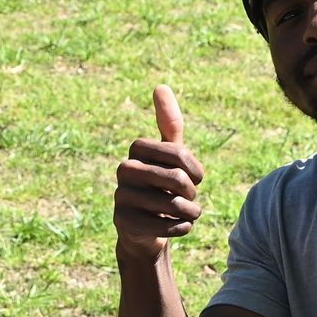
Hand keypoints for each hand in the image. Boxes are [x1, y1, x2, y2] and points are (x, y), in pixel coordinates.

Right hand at [113, 86, 205, 263]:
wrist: (143, 227)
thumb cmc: (160, 185)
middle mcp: (124, 169)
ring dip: (190, 214)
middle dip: (192, 195)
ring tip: (188, 215)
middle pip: (177, 180)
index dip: (196, 170)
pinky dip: (181, 229)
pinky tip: (176, 228)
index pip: (180, 154)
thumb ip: (169, 123)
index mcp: (137, 148)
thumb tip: (160, 86)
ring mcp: (121, 196)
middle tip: (189, 200)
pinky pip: (165, 226)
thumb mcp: (168, 155)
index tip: (194, 178)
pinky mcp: (122, 222)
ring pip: (172, 206)